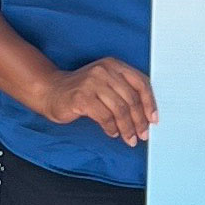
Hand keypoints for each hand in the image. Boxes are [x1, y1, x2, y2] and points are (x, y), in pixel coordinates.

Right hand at [34, 58, 158, 145]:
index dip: (150, 103)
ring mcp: (92, 82)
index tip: (153, 120)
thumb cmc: (82, 91)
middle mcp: (105, 71)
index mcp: (115, 65)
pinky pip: (104, 116)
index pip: (141, 83)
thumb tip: (145, 116)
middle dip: (139, 120)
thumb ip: (124, 92)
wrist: (51, 91)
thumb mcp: (106, 84)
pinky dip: (111, 128)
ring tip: (129, 138)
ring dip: (127, 127)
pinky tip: (112, 133)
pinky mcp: (82, 97)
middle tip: (142, 134)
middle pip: (131, 99)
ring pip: (120, 109)